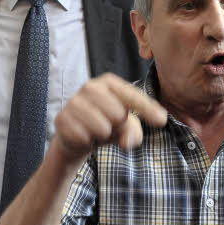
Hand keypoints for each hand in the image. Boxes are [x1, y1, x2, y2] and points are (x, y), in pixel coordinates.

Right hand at [52, 74, 167, 165]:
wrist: (77, 135)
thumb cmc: (107, 124)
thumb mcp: (128, 129)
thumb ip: (134, 134)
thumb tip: (126, 142)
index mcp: (109, 82)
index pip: (131, 96)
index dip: (147, 109)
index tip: (162, 121)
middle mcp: (90, 87)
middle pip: (117, 114)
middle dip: (118, 126)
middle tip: (110, 125)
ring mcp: (74, 102)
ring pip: (100, 127)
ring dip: (102, 135)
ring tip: (98, 131)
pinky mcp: (61, 118)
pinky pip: (83, 137)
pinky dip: (87, 141)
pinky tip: (84, 136)